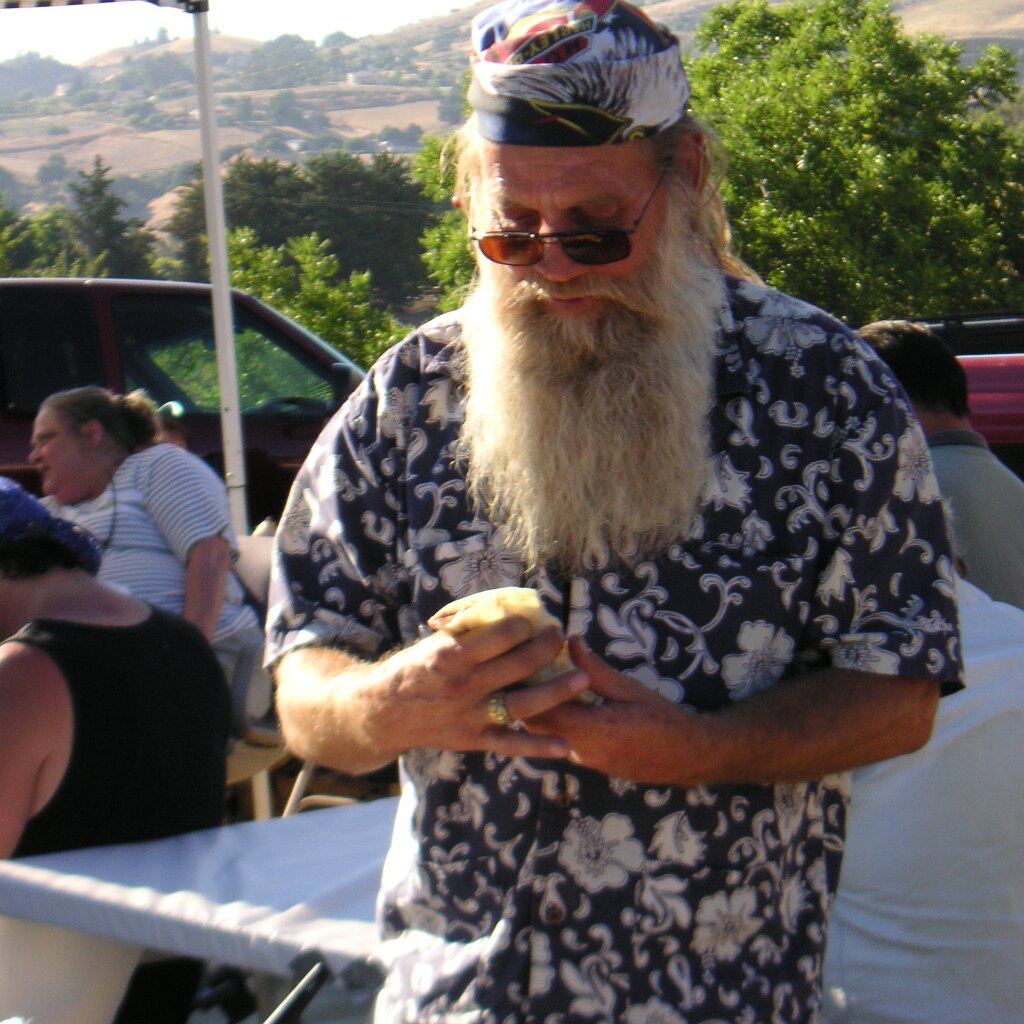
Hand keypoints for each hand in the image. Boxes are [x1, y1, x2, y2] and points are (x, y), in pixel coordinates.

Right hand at [362, 618, 589, 759]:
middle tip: (561, 636)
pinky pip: (511, 744)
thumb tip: (511, 610)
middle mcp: (462, 686)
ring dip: (556, 692)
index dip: (524, 625)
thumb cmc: (415, 669)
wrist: (383, 712)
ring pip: (522, 704)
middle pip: (517, 666)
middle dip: (546, 648)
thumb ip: (470, 631)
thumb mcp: (435, 643)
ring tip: (582, 679)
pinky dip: (538, 747)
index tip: (538, 619)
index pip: (499, 635)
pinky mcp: (473, 740)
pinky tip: (564, 746)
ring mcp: (469, 715)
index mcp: (450, 655)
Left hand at [520, 635, 702, 784]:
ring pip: (546, 735)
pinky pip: (561, 740)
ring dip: (540, 709)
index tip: (523, 662)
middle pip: (537, 726)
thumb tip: (571, 641)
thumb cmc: (662, 718)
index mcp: (594, 731)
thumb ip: (595, 669)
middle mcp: (583, 751)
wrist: (688, 756)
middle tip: (524, 667)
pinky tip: (560, 699)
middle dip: (529, 698)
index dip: (529, 688)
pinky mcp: (589, 763)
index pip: (543, 712)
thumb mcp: (628, 688)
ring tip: (538, 679)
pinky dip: (554, 720)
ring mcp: (585, 761)